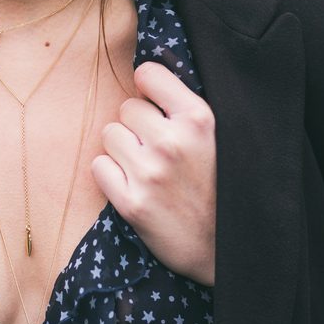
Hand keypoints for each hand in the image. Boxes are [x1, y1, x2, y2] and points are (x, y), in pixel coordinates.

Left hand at [92, 62, 215, 285]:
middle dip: (136, 125)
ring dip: (121, 149)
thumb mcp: (220, 138)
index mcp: (199, 119)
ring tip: (145, 167)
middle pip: (126, 108)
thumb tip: (148, 77)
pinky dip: (110, 174)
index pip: (148, 74)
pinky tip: (131, 185)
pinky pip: (99, 166)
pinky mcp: (131, 203)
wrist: (225, 250)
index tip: (153, 100)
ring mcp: (150, 173)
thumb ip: (188, 108)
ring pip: (109, 135)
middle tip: (155, 148)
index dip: (147, 86)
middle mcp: (172, 142)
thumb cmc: (222, 188)